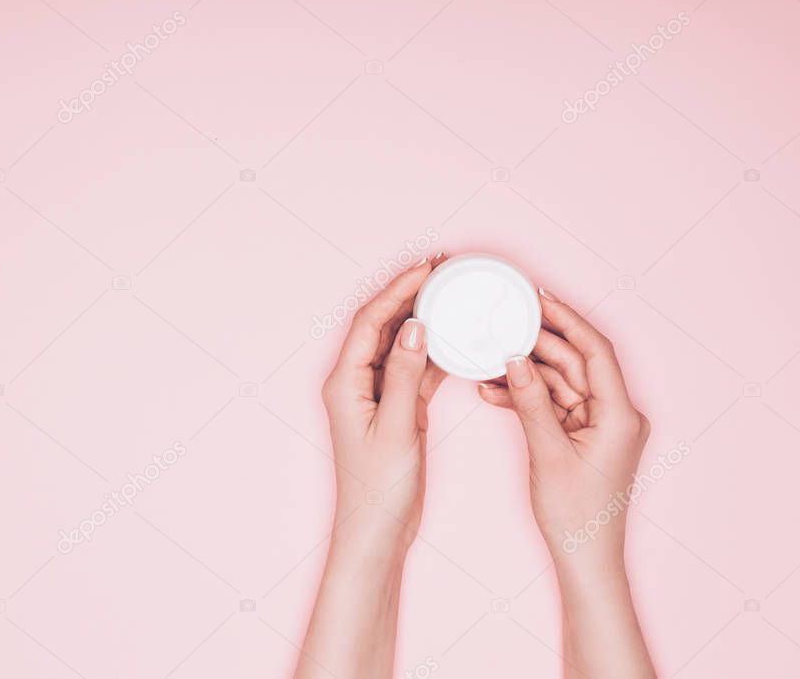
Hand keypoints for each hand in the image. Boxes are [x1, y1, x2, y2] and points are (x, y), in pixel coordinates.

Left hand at [294, 257, 446, 678]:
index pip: (370, 322)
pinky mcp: (396, 410)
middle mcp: (356, 383)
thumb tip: (414, 327)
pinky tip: (454, 340)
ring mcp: (376, 396)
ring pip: (400, 345)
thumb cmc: (379, 488)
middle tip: (441, 270)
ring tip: (450, 294)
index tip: (425, 268)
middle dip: (409, 296)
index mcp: (345, 383)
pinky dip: (433, 353)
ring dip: (423, 320)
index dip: (397, 291)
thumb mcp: (396, 428)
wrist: (377, 531)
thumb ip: (406, 375)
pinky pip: (414, 370)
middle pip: (383, 326)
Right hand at [477, 288, 655, 677]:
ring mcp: (598, 424)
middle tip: (504, 323)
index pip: (595, 351)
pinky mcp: (582, 435)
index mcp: (619, 414)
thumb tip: (515, 359)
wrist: (584, 557)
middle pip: (575, 362)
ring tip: (489, 361)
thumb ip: (531, 401)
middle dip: (538, 343)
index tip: (540, 298)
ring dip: (525, 372)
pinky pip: (552, 404)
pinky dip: (525, 396)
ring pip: (559, 382)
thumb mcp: (548, 453)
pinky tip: (494, 390)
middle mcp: (614, 414)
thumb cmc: (576, 515)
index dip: (568, 320)